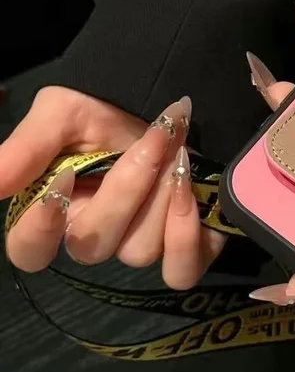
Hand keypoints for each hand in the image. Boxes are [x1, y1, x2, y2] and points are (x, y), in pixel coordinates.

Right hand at [2, 86, 224, 288]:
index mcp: (57, 212)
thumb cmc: (107, 109)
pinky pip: (182, 270)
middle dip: (127, 186)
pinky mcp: (185, 249)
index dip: (38, 230)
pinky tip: (189, 193)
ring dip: (162, 197)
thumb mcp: (62, 112)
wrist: (168, 100)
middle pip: (95, 247)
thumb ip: (29, 146)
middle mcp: (96, 236)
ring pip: (139, 253)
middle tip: (153, 139)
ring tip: (178, 154)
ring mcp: (139, 245)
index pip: (30, 251)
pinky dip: (188, 235)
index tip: (63, 181)